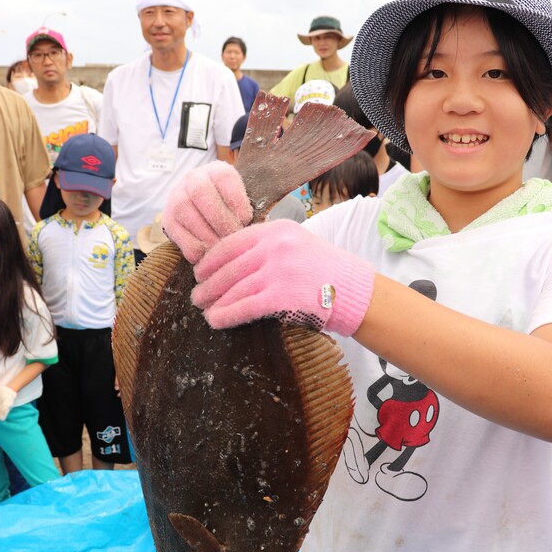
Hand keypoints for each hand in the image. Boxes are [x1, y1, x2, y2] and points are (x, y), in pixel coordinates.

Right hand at [162, 161, 252, 263]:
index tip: (246, 219)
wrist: (204, 213)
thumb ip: (248, 211)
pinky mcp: (167, 218)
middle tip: (233, 237)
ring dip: (206, 234)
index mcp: (217, 170)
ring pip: (185, 211)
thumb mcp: (243, 202)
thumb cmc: (231, 210)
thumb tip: (260, 230)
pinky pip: (177, 232)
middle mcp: (193, 178)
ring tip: (222, 249)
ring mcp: (176, 197)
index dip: (236, 199)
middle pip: (201, 192)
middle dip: (220, 219)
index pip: (224, 177)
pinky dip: (193, 247)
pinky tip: (207, 255)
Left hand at [192, 220, 375, 335]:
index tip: (199, 271)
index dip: (210, 259)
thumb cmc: (326, 270)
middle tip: (197, 296)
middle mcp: (275, 246)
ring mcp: (279, 271)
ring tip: (204, 310)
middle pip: (229, 267)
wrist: (355, 290)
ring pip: (234, 288)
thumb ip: (268, 247)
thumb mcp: (297, 244)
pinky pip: (245, 307)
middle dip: (208, 284)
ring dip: (214, 301)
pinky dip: (226, 315)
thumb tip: (232, 263)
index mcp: (276, 230)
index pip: (231, 242)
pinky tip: (215, 321)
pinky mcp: (282, 296)